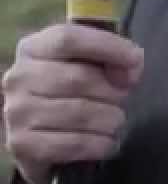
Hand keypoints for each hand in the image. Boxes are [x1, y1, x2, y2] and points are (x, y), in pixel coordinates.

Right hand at [1, 24, 143, 183]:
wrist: (41, 138)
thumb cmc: (73, 93)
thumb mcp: (88, 65)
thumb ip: (110, 58)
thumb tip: (131, 70)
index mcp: (34, 48)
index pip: (69, 38)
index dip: (108, 47)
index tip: (136, 61)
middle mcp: (18, 77)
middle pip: (79, 78)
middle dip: (113, 92)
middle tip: (122, 100)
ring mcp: (16, 112)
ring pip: (80, 112)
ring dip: (110, 120)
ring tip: (115, 121)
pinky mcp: (21, 145)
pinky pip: (74, 143)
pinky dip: (100, 144)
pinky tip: (106, 142)